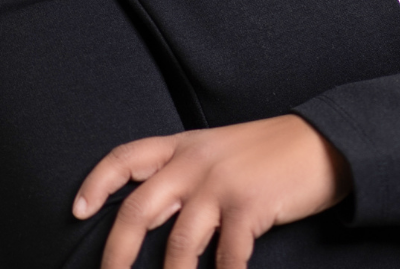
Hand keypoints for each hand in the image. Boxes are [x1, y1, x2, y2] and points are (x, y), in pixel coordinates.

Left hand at [73, 114, 351, 268]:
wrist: (321, 142)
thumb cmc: (268, 151)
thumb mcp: (219, 149)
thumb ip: (185, 172)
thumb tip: (149, 212)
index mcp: (183, 145)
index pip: (126, 156)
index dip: (97, 182)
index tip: (77, 210)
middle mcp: (196, 162)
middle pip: (139, 210)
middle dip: (116, 253)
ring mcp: (223, 184)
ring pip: (179, 244)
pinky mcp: (250, 207)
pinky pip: (227, 259)